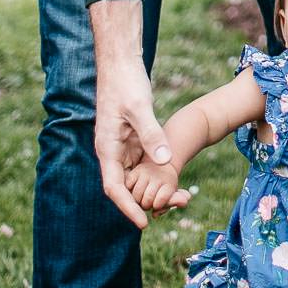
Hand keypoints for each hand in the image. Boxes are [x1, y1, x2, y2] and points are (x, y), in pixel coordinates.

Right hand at [89, 30, 180, 229]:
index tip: (144, 223)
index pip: (114, 188)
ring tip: (180, 198)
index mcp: (107, 148)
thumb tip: (164, 162)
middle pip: (127, 187)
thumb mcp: (140, 108)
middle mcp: (112, 151)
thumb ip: (152, 134)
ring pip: (136, 177)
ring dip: (153, 190)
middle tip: (174, 208)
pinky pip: (143, 163)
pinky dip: (156, 174)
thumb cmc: (126, 82)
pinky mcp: (132, 139)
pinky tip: (174, 179)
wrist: (120, 63)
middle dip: (146, 202)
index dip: (128, 208)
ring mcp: (122, 146)